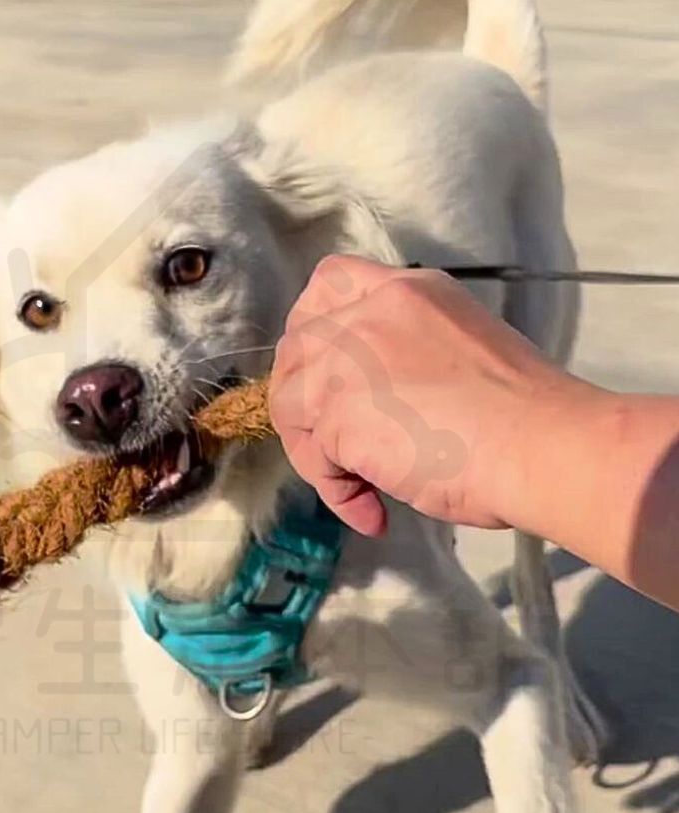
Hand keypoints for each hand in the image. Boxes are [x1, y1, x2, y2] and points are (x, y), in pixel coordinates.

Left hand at [269, 255, 583, 534]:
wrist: (541, 446)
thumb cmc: (525, 418)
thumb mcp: (460, 353)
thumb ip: (409, 355)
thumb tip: (376, 398)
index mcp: (408, 293)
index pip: (332, 282)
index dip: (315, 328)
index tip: (326, 371)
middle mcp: (370, 313)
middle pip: (296, 344)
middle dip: (303, 397)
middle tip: (333, 443)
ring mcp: (346, 358)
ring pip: (290, 402)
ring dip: (317, 452)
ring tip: (364, 487)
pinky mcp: (334, 408)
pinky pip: (313, 457)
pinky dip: (338, 491)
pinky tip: (374, 511)